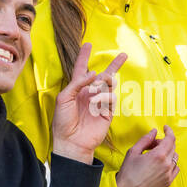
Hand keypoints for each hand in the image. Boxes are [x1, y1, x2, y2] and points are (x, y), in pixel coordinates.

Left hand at [52, 42, 127, 163]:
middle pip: (103, 76)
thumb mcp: (64, 98)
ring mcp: (99, 103)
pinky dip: (104, 98)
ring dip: (103, 85)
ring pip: (108, 86)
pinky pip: (111, 99)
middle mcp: (89, 94)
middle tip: (123, 55)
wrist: (72, 142)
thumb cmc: (63, 121)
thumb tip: (94, 73)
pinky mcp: (108, 113)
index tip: (88, 44)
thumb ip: (78, 83)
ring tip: (94, 93)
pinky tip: (96, 103)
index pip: (81, 69)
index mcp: (76, 89)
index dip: (84, 56)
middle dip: (113, 65)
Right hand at [116, 125, 177, 186]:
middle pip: (172, 147)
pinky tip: (160, 165)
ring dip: (167, 153)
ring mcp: (169, 174)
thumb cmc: (128, 172)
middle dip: (164, 142)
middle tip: (152, 145)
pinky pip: (175, 168)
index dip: (169, 131)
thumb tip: (154, 132)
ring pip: (174, 157)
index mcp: (158, 155)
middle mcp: (166, 164)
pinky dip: (170, 163)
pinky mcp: (168, 182)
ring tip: (154, 156)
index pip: (170, 139)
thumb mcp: (133, 151)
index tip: (165, 128)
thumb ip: (146, 140)